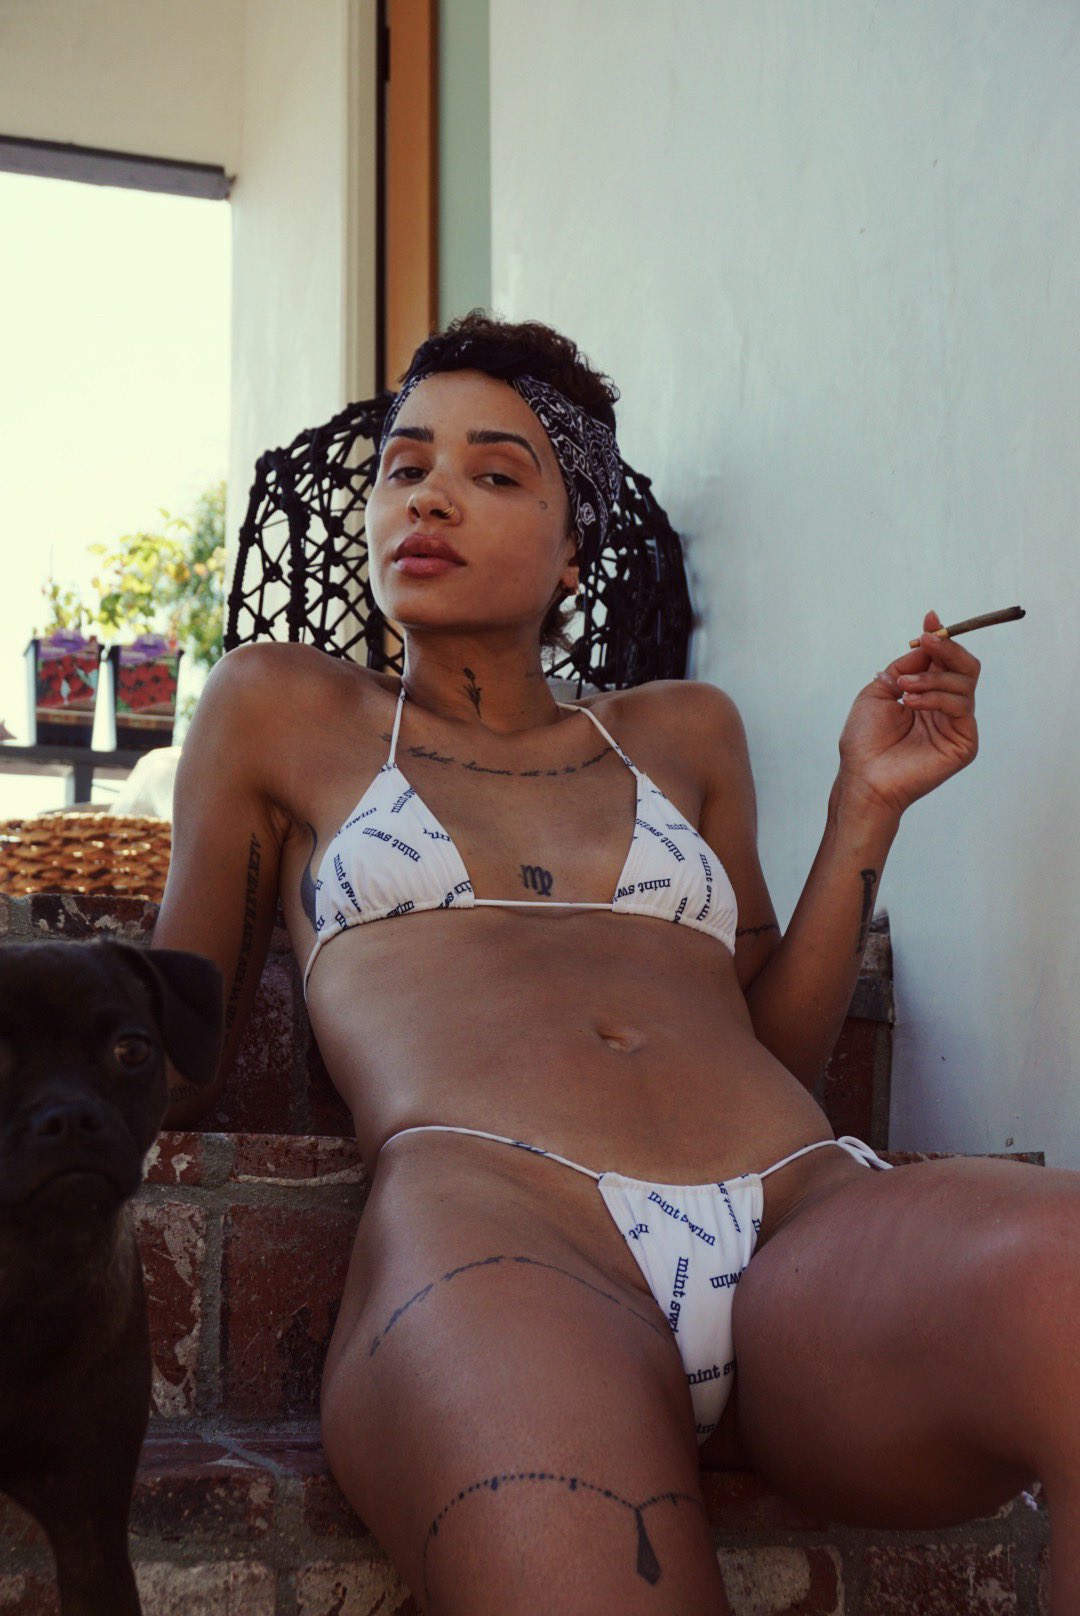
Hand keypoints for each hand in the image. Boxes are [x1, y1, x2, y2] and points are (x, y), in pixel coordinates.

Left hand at [836, 609, 979, 819]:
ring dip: (931, 678)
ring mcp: (957, 726)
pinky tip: (912, 704)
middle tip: (926, 642)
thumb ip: (906, 666)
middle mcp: (946, 709)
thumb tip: (927, 640)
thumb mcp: (880, 691)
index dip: (941, 639)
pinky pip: (962, 706)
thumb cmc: (865, 741)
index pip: (946, 662)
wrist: (863, 776)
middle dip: (946, 649)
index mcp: (928, 696)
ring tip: (904, 690)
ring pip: (964, 682)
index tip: (929, 619)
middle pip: (966, 667)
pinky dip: (936, 698)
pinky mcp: (964, 743)